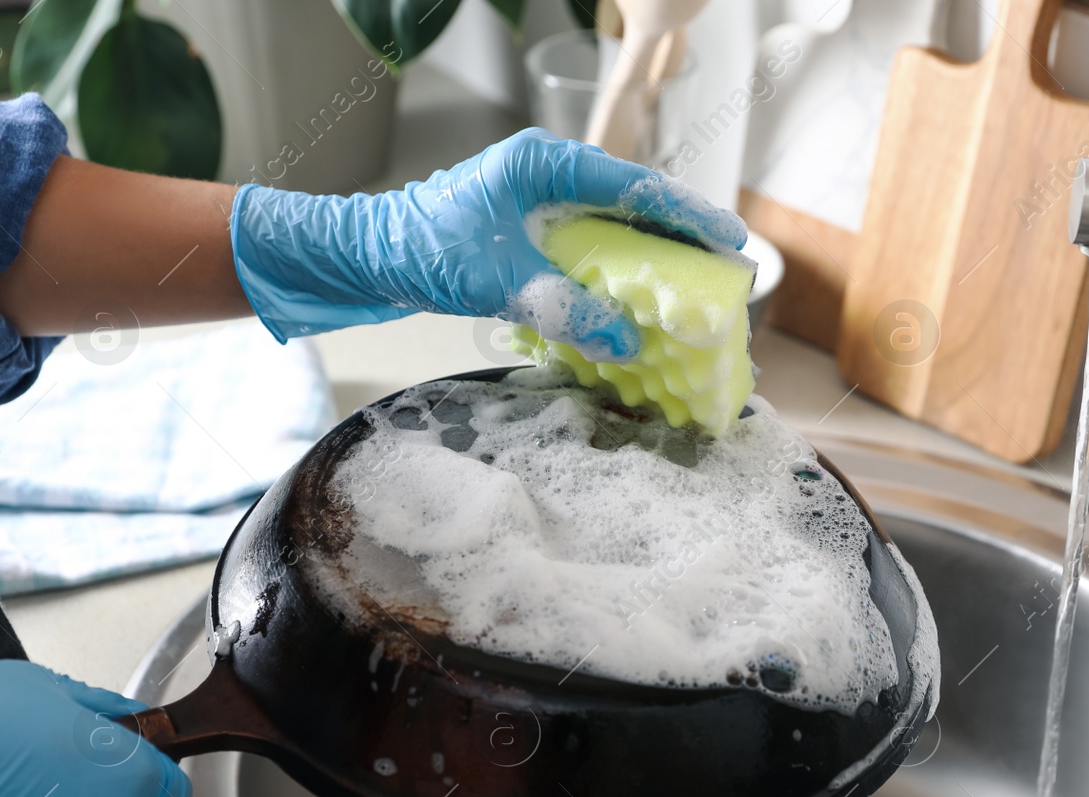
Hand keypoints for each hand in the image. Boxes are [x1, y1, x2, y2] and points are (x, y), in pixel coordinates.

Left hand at [229, 128, 746, 361]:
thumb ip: (567, 307)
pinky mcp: (528, 228)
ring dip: (649, 259)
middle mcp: (548, 174)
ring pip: (612, 228)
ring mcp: (537, 200)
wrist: (360, 255)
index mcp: (545, 164)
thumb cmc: (421, 251)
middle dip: (678, 239)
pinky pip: (587, 247)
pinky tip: (636, 302)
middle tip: (724, 272)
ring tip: (692, 290)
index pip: (634, 186)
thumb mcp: (500, 282)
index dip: (686, 216)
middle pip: (632, 203)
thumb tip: (626, 340)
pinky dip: (615, 273)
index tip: (729, 241)